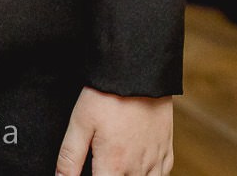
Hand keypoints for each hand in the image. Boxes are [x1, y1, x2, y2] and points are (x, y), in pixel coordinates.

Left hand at [55, 89, 173, 175]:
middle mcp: (137, 168)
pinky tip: (138, 165)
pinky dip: (151, 175)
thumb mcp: (80, 123)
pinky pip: (162, 175)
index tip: (92, 170)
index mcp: (113, 165)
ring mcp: (155, 160)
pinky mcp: (167, 149)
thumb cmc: (107, 96)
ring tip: (118, 167)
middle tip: (104, 165)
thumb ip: (70, 157)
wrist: (139, 72)